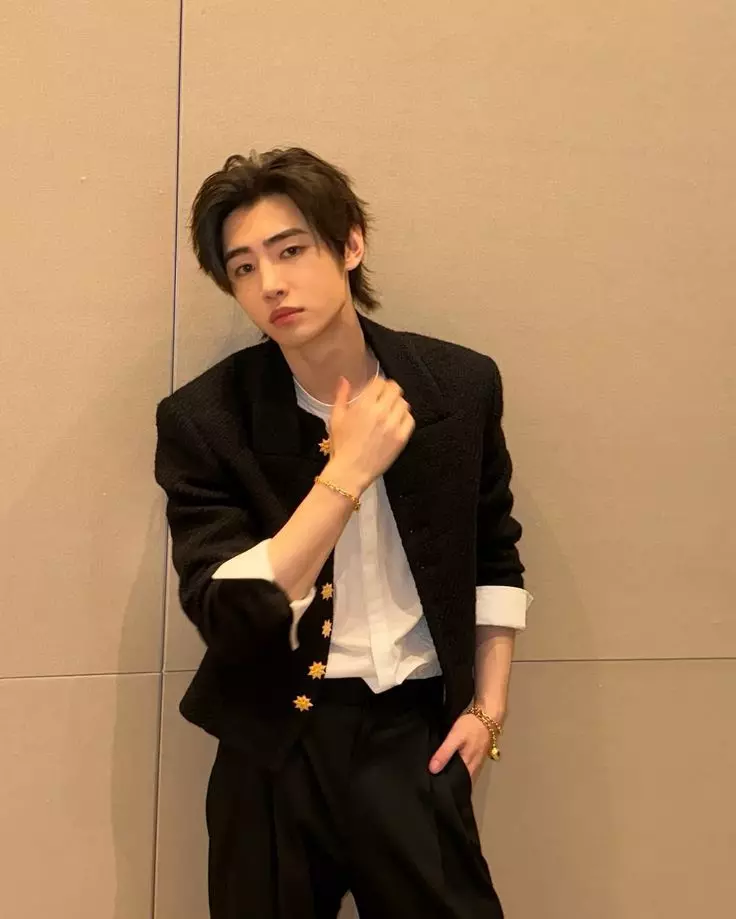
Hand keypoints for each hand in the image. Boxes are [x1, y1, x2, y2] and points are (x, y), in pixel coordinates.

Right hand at [325, 376, 414, 492]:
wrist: (350, 471)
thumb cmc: (341, 445)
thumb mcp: (336, 418)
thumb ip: (341, 396)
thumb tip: (344, 379)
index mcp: (364, 405)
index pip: (381, 383)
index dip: (379, 384)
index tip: (376, 389)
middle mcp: (381, 412)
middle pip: (395, 390)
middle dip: (390, 391)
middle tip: (385, 398)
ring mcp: (394, 426)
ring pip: (404, 404)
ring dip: (397, 404)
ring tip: (390, 411)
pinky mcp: (402, 438)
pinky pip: (410, 420)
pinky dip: (404, 418)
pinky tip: (396, 422)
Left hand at [429, 713, 492, 782]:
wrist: (487, 716)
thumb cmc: (471, 727)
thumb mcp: (455, 738)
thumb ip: (444, 753)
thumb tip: (432, 770)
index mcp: (468, 767)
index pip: (457, 785)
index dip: (446, 789)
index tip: (433, 790)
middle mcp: (473, 768)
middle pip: (459, 781)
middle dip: (447, 783)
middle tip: (432, 784)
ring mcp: (475, 763)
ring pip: (461, 774)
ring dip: (451, 775)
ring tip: (436, 776)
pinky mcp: (474, 756)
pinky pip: (463, 767)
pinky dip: (455, 768)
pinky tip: (447, 764)